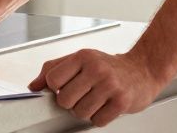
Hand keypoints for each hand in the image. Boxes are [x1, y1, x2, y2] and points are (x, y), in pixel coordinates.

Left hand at [28, 49, 166, 126]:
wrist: (142, 69)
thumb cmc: (108, 66)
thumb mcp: (79, 60)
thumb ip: (54, 69)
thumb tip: (34, 86)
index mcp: (83, 57)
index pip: (53, 79)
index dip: (55, 89)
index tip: (63, 88)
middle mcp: (96, 69)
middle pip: (64, 100)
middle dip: (69, 102)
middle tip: (80, 96)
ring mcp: (110, 85)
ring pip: (80, 112)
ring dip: (85, 111)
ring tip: (94, 100)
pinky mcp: (121, 102)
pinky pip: (98, 121)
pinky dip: (99, 118)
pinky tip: (105, 106)